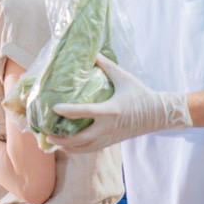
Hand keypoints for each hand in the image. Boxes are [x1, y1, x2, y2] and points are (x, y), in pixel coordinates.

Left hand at [49, 55, 190, 152]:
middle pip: (80, 139)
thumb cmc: (140, 94)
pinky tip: (67, 146)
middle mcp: (108, 127)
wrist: (157, 115)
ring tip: (52, 142)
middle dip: (62, 139)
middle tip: (47, 134)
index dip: (69, 111)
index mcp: (110, 110)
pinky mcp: (111, 142)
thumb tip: (92, 53)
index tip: (55, 108)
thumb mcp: (123, 78)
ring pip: (84, 149)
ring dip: (67, 147)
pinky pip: (90, 150)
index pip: (85, 112)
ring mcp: (109, 137)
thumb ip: (106, 65)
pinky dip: (77, 150)